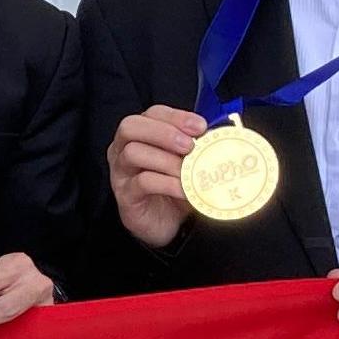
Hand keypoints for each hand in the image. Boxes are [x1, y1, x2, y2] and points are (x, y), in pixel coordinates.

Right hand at [109, 105, 205, 246]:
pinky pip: (142, 182)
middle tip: (189, 146)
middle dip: (164, 132)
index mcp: (140, 135)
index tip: (200, 127)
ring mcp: (121, 173)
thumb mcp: (187, 163)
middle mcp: (123, 149)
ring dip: (166, 160)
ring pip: (133, 152)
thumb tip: (218, 134)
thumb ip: (196, 146)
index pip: (152, 113)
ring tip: (188, 171)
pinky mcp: (125, 195)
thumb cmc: (176, 188)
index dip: (176, 116)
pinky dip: (168, 183)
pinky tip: (185, 190)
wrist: (168, 225)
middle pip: (131, 126)